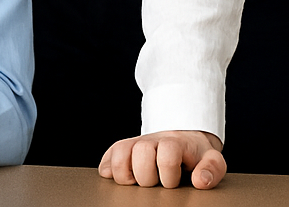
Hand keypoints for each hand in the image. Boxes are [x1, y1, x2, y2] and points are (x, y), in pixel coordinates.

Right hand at [99, 130, 224, 188]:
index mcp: (173, 142)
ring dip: (124, 172)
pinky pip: (109, 153)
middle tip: (155, 183)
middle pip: (140, 152)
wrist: (183, 136)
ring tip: (134, 183)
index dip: (169, 175)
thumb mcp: (211, 159)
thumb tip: (199, 181)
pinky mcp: (124, 148)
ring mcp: (135, 142)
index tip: (173, 183)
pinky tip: (113, 177)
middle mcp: (151, 140)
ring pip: (119, 152)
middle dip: (147, 175)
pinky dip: (108, 166)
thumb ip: (212, 169)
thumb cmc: (196, 153)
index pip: (166, 156)